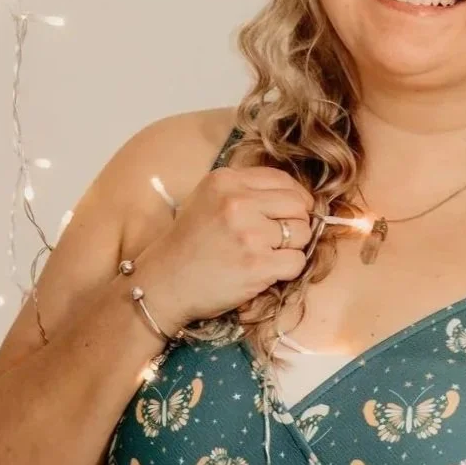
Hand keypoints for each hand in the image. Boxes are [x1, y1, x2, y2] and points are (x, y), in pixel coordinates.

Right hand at [133, 162, 315, 330]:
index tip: (293, 212)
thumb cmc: (188, 245)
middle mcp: (237, 201)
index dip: (296, 198)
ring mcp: (248, 233)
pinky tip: (267, 272)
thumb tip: (296, 196)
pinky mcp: (257, 264)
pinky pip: (297, 262)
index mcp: (225, 181)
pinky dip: (288, 270)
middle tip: (279, 239)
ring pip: (302, 233)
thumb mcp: (207, 200)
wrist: (163, 284)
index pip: (283, 180)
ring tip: (268, 255)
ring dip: (293, 247)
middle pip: (298, 205)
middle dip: (297, 223)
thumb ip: (244, 191)